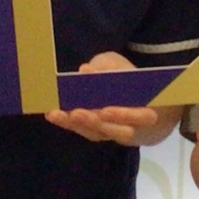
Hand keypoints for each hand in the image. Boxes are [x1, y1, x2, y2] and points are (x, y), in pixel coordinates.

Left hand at [44, 52, 182, 146]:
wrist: (130, 99)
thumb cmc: (127, 79)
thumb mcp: (120, 65)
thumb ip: (108, 66)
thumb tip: (86, 70)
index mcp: (147, 111)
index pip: (140, 117)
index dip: (123, 115)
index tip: (105, 110)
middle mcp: (130, 127)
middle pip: (114, 131)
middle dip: (95, 122)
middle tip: (76, 113)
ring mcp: (111, 132)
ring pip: (96, 133)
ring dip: (75, 124)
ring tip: (57, 114)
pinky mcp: (95, 132)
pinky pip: (82, 130)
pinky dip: (67, 122)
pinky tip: (52, 113)